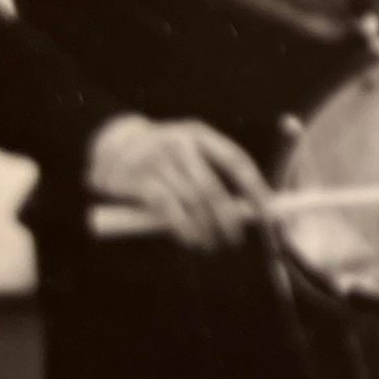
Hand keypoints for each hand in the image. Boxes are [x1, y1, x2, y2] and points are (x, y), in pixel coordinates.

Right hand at [86, 114, 267, 251]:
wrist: (110, 145)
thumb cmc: (161, 155)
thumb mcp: (188, 150)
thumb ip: (211, 173)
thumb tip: (246, 210)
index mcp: (200, 134)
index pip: (236, 161)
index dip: (254, 188)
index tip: (267, 211)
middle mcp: (181, 144)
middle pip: (213, 188)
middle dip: (229, 217)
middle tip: (236, 238)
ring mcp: (158, 161)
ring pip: (192, 202)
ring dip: (206, 228)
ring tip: (212, 244)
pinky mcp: (139, 180)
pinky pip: (168, 209)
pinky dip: (184, 228)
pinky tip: (191, 240)